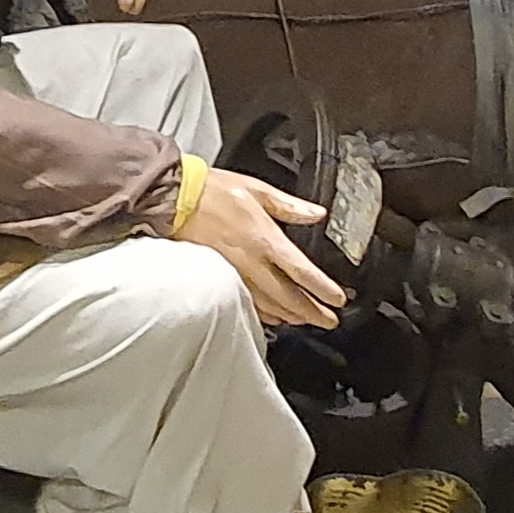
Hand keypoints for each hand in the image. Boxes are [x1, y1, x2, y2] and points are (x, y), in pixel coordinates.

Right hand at [178, 169, 348, 329]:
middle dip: (313, 313)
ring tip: (307, 321)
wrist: (176, 201)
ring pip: (270, 305)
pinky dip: (266, 314)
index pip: (303, 272)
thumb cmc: (213, 191)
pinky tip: (274, 316)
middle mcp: (253, 263)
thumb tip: (316, 213)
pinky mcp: (221, 279)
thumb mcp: (258, 190)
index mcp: (266, 240)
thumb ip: (290, 206)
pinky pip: (249, 303)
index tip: (338, 300)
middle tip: (329, 322)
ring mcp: (236, 275)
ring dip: (292, 316)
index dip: (323, 289)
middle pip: (290, 297)